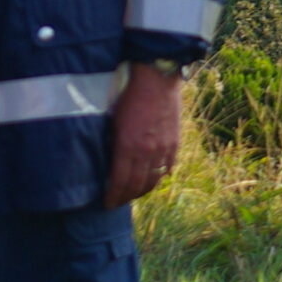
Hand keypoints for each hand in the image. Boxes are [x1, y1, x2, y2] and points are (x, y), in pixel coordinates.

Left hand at [103, 64, 182, 207]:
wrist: (157, 78)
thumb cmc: (129, 95)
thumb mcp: (113, 120)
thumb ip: (112, 143)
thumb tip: (107, 162)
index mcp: (127, 146)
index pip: (119, 182)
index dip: (113, 196)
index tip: (107, 203)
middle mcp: (146, 152)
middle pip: (136, 186)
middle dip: (125, 197)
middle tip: (117, 202)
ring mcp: (163, 149)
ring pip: (153, 181)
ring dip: (142, 191)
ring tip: (133, 194)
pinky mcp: (174, 143)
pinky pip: (167, 169)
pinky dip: (158, 178)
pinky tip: (151, 180)